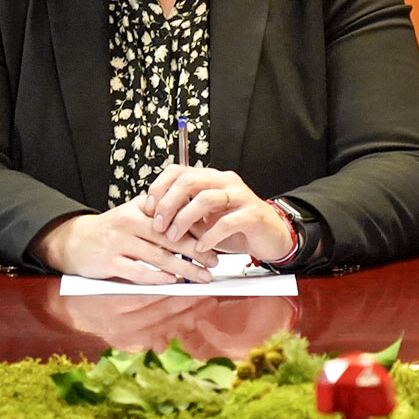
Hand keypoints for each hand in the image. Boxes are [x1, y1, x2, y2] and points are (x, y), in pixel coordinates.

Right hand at [34, 202, 215, 283]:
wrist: (76, 241)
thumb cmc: (112, 229)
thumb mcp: (134, 214)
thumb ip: (160, 217)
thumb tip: (197, 225)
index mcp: (138, 208)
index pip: (173, 216)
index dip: (197, 229)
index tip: (215, 238)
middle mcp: (128, 222)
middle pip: (169, 237)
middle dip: (196, 250)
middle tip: (214, 261)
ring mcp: (118, 243)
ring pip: (158, 257)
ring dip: (183, 268)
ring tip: (201, 276)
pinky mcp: (109, 262)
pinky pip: (138, 271)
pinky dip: (158, 277)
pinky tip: (173, 281)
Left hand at [138, 163, 294, 262]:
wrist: (270, 237)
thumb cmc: (235, 228)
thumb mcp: (203, 220)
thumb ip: (183, 213)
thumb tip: (154, 217)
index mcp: (210, 179)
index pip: (178, 171)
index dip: (159, 188)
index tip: (148, 208)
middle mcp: (224, 182)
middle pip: (189, 181)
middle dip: (168, 204)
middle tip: (158, 225)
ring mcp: (240, 196)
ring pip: (206, 198)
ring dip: (184, 219)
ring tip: (175, 237)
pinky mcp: (253, 215)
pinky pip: (226, 223)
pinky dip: (209, 237)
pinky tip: (201, 248)